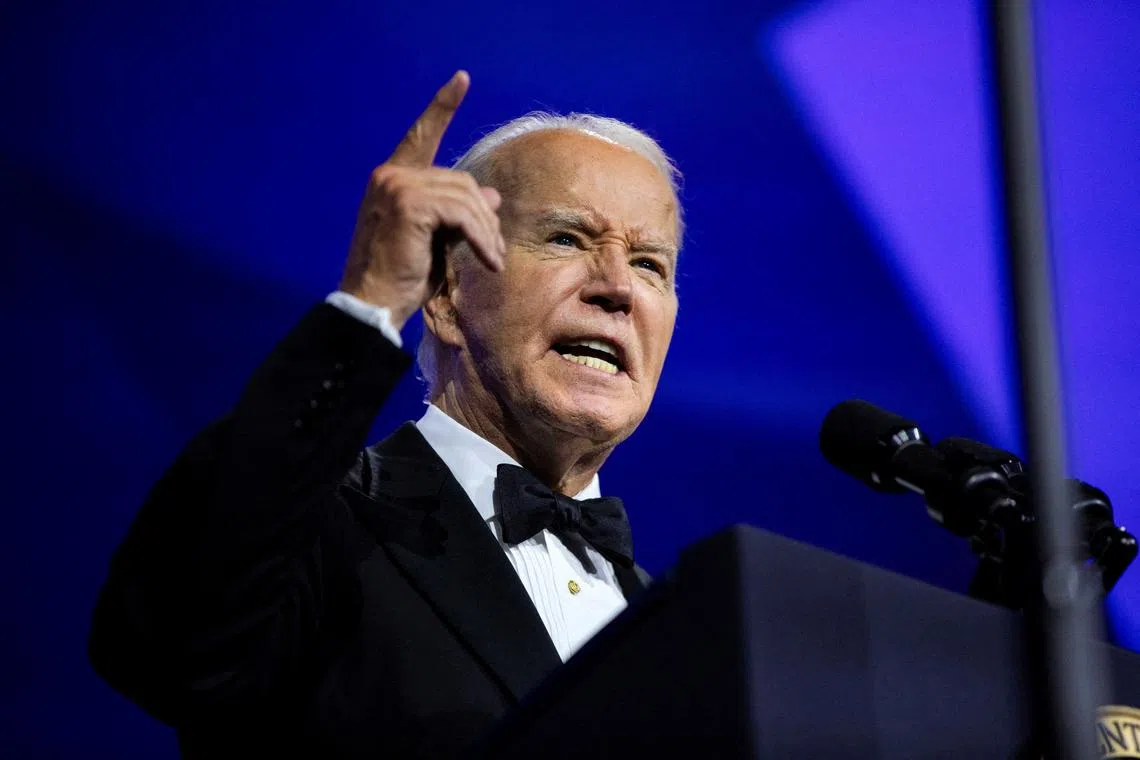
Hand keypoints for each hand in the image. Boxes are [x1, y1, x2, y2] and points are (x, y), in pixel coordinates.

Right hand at [339, 71, 505, 329]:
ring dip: (486, 232)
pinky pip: (463, 214)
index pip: (422, 136)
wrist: (375, 303)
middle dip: (484, 216)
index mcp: (393, 179)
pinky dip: (481, 239)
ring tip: (493, 260)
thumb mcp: (439, 240)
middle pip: (461, 180)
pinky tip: (488, 261)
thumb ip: (460, 213)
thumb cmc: (403, 277)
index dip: (442, 107)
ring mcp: (398, 186)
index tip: (461, 79)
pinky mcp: (409, 203)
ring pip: (466, 197)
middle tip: (495, 251)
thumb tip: (491, 195)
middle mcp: (391, 175)